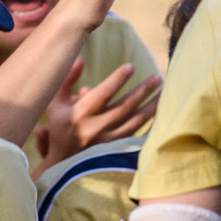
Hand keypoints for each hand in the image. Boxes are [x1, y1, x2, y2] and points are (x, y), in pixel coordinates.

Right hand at [35, 61, 161, 169]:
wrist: (60, 160)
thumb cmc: (59, 126)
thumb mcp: (56, 102)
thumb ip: (67, 80)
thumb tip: (80, 60)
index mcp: (79, 114)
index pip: (102, 94)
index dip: (117, 80)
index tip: (131, 67)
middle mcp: (95, 127)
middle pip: (124, 106)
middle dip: (142, 90)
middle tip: (157, 77)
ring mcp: (107, 140)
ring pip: (135, 121)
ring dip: (151, 106)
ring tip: (164, 92)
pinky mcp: (115, 148)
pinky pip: (136, 133)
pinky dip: (149, 122)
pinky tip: (160, 112)